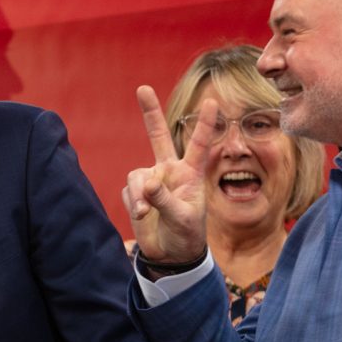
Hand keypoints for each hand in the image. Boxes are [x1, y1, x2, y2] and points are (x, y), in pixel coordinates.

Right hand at [121, 86, 215, 264]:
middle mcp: (169, 171)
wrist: (170, 253)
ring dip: (139, 195)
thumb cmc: (186, 234)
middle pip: (158, 136)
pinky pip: (128, 192)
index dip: (204, 123)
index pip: (198, 144)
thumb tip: (146, 183)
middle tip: (142, 88)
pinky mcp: (135, 194)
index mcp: (190, 173)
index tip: (213, 102)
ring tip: (145, 213)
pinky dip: (133, 203)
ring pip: (137, 176)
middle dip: (150, 112)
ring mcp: (151, 181)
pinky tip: (142, 216)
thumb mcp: (182, 217)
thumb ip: (165, 198)